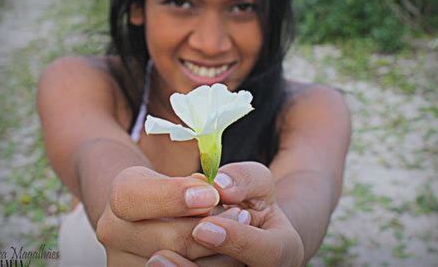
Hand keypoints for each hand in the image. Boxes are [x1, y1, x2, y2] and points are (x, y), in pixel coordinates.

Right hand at [95, 166, 243, 265]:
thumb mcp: (185, 172)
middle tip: (242, 214)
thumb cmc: (181, 190)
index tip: (210, 194)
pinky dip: (211, 265)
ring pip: (177, 266)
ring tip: (238, 232)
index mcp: (121, 195)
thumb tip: (219, 191)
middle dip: (209, 228)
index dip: (172, 197)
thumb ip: (204, 178)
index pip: (133, 198)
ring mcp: (123, 262)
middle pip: (165, 240)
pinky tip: (227, 252)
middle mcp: (112, 231)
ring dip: (217, 251)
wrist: (161, 214)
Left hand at [146, 162, 304, 266]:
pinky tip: (154, 262)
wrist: (243, 229)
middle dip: (196, 262)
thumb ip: (244, 178)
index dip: (236, 241)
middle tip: (162, 251)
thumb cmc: (249, 202)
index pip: (269, 253)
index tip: (202, 227)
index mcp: (283, 249)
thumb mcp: (255, 182)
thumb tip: (220, 185)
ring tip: (156, 260)